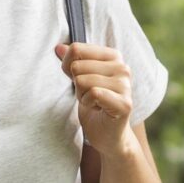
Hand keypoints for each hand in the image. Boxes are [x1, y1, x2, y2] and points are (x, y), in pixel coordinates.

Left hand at [56, 40, 134, 159]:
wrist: (107, 134)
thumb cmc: (94, 105)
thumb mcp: (79, 79)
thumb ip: (70, 62)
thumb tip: (58, 47)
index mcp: (113, 56)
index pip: (76, 48)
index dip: (68, 67)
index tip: (80, 80)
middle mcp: (122, 67)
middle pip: (77, 66)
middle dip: (77, 85)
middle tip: (90, 97)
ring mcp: (125, 85)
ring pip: (83, 80)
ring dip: (82, 96)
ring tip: (94, 103)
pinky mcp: (125, 103)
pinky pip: (93, 93)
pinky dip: (88, 103)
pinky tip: (97, 109)